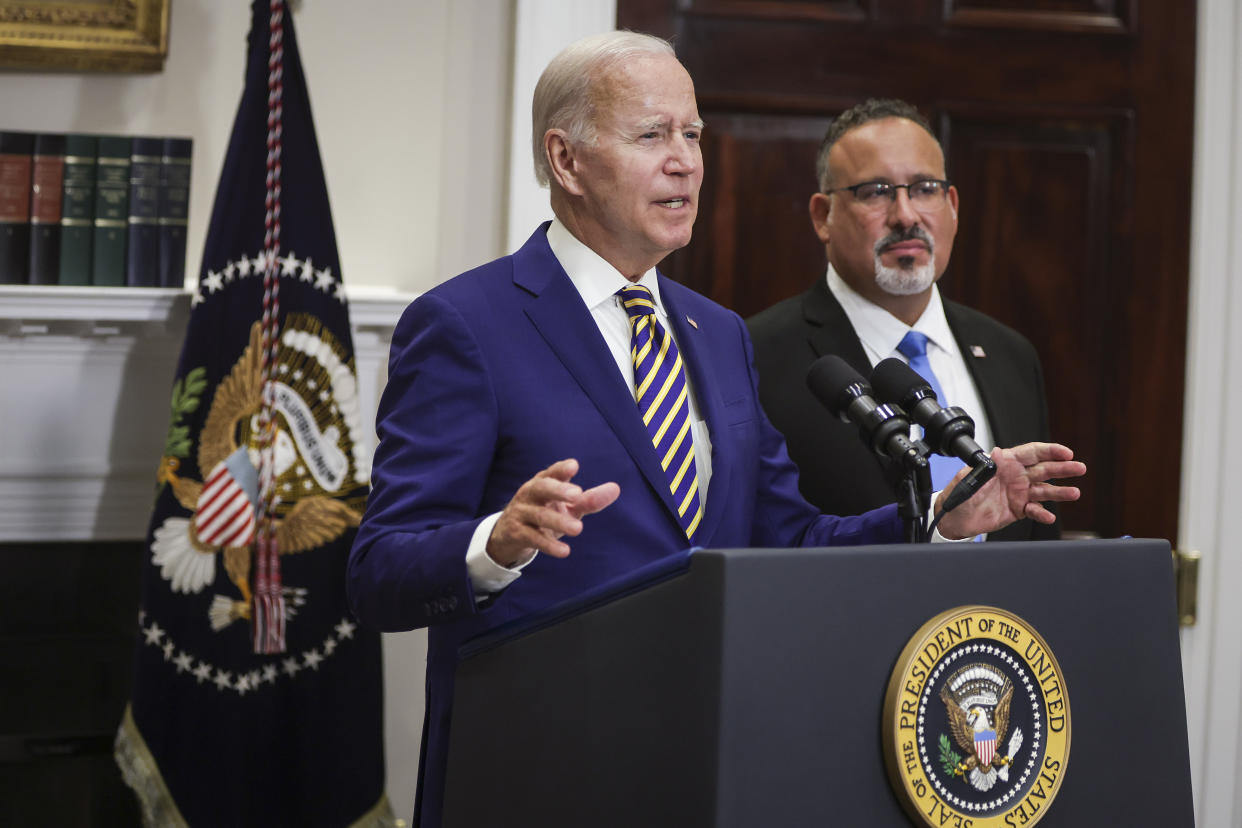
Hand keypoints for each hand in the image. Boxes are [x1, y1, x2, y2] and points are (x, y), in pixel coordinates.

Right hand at [486, 458, 619, 566]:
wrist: (509, 534)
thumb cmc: (544, 513)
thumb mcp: (566, 507)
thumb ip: (589, 499)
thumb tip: (616, 488)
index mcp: (542, 483)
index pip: (551, 473)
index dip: (561, 469)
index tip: (574, 466)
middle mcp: (530, 494)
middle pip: (542, 488)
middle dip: (558, 490)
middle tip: (577, 495)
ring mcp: (522, 513)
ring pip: (540, 515)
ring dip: (559, 521)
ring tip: (579, 528)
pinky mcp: (517, 533)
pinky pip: (533, 538)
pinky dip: (549, 545)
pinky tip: (565, 551)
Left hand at [936, 442, 1085, 539]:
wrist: (954, 518)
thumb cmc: (960, 493)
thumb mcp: (970, 476)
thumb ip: (986, 466)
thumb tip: (996, 452)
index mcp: (1005, 462)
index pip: (1032, 452)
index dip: (1050, 451)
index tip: (1066, 452)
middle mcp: (1016, 476)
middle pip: (1044, 469)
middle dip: (1063, 468)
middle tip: (1079, 468)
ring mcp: (1019, 493)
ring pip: (1044, 490)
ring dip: (1060, 492)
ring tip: (1074, 493)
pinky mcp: (1018, 510)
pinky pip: (1035, 510)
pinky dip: (1042, 513)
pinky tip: (1048, 516)